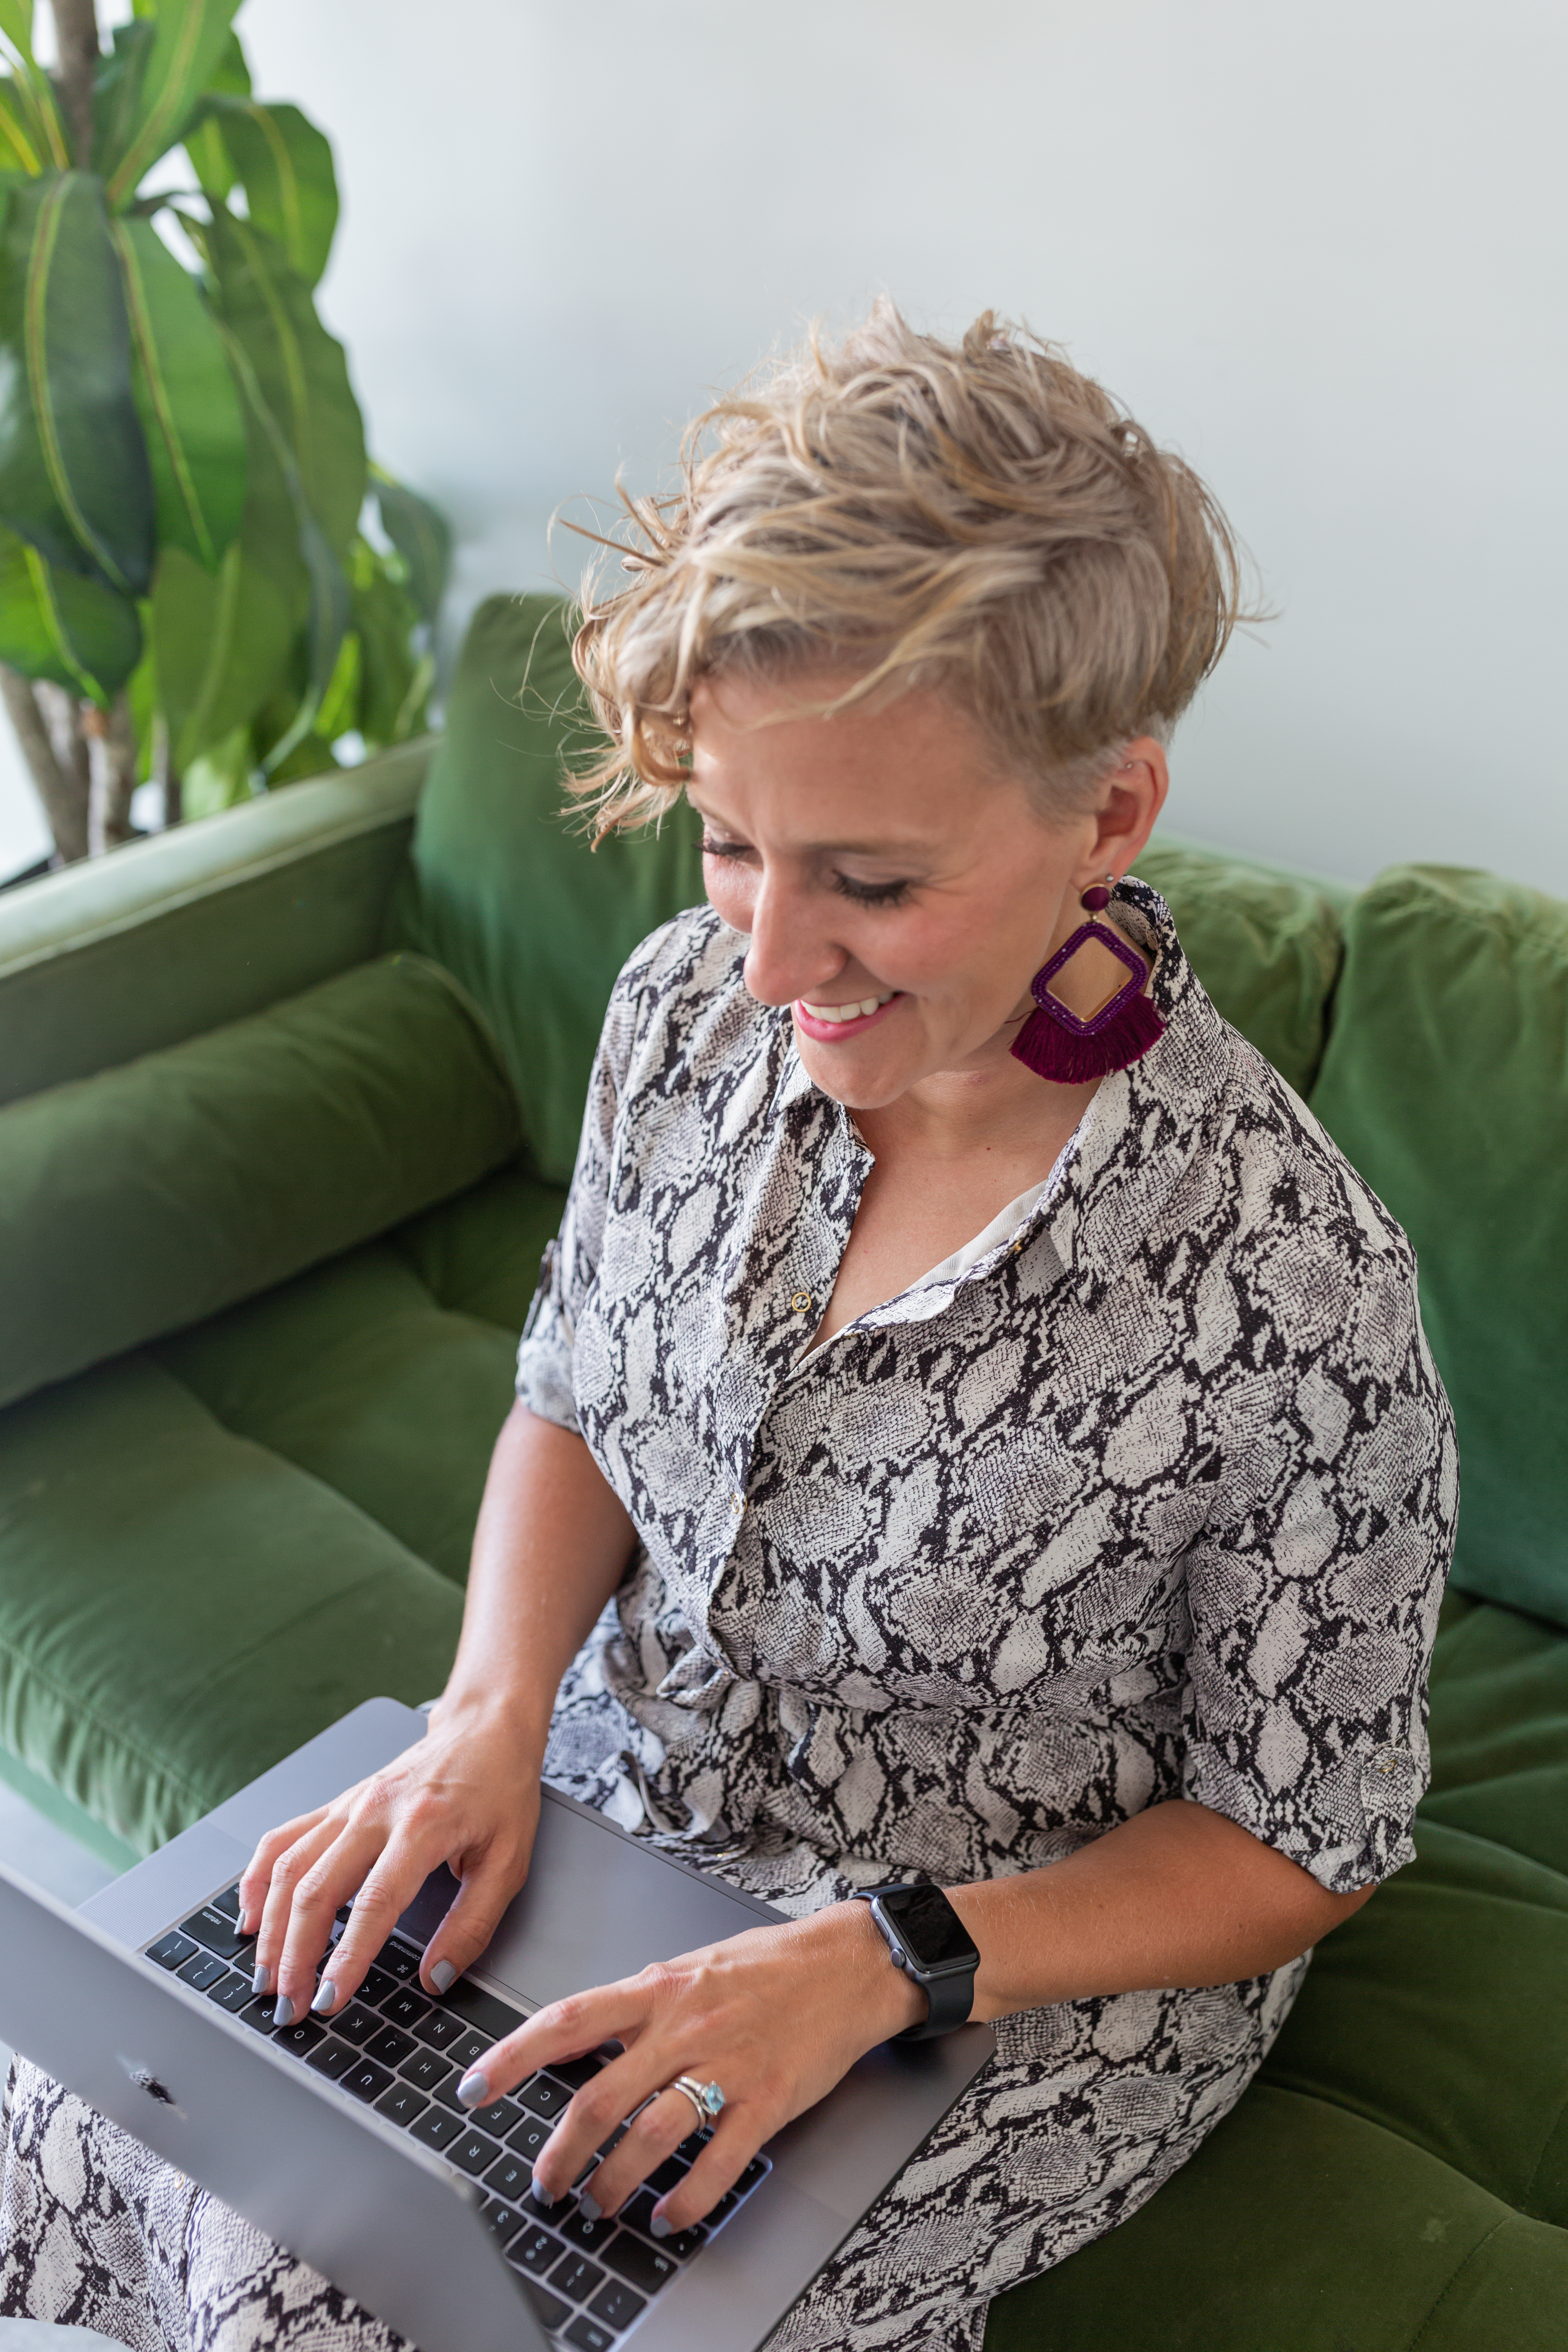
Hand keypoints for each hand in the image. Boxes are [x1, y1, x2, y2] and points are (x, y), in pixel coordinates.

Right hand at [237, 1700, 541, 2025]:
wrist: (485, 1728)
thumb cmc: (499, 1790)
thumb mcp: (507, 1862)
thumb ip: (473, 1925)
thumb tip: (435, 1977)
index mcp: (422, 1826)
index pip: (374, 1903)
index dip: (347, 1957)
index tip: (329, 2000)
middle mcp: (375, 1811)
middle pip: (316, 1889)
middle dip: (295, 1956)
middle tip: (290, 2006)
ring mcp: (349, 1804)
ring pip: (289, 1869)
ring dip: (271, 1929)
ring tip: (267, 1978)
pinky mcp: (337, 1803)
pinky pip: (283, 1839)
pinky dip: (257, 1879)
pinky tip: (252, 1917)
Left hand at [452, 1900, 925, 2233]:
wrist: (847, 1964)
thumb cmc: (767, 1965)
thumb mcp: (689, 1967)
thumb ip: (638, 2004)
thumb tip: (580, 2038)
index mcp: (659, 1988)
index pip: (567, 2020)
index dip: (512, 2057)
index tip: (474, 2088)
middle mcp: (685, 2026)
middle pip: (600, 2098)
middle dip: (560, 2152)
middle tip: (543, 2183)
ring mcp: (726, 2066)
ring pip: (650, 2136)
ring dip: (612, 2182)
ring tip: (595, 2205)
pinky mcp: (767, 2101)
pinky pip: (717, 2162)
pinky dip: (685, 2200)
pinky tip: (666, 2217)